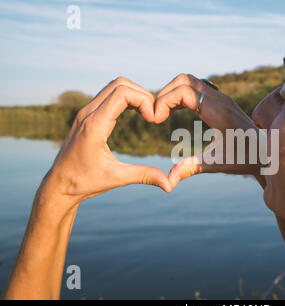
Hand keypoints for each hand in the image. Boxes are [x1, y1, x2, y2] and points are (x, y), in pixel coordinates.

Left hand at [41, 77, 171, 210]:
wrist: (58, 185)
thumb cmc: (83, 182)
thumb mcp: (116, 178)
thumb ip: (144, 176)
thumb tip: (169, 185)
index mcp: (95, 125)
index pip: (122, 93)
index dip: (144, 101)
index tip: (153, 120)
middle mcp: (88, 114)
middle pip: (119, 84)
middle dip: (142, 95)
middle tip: (153, 116)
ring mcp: (86, 113)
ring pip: (113, 87)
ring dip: (134, 95)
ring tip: (147, 114)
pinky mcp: (87, 116)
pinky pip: (108, 96)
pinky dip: (125, 99)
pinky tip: (136, 114)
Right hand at [154, 74, 265, 187]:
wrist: (268, 152)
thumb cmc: (245, 159)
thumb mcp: (217, 164)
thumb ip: (191, 169)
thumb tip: (168, 182)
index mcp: (218, 111)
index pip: (184, 91)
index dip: (165, 101)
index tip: (157, 120)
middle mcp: (220, 99)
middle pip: (184, 80)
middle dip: (165, 94)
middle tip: (156, 115)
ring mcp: (221, 97)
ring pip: (189, 81)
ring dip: (172, 92)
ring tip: (163, 114)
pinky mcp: (221, 100)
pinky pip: (196, 87)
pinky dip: (181, 94)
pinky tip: (175, 112)